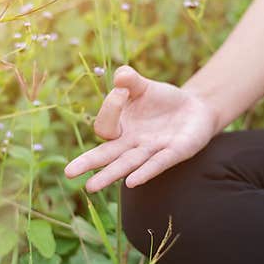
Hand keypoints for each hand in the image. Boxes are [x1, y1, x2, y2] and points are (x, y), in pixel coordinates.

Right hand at [64, 65, 219, 192]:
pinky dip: (145, 172)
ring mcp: (151, 150)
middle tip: (68, 173)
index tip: (123, 91)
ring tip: (90, 187)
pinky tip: (132, 182)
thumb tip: (120, 77)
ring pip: (126, 165)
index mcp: (121, 128)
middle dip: (88, 163)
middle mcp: (131, 144)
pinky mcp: (174, 153)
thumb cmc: (163, 100)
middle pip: (106, 155)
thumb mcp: (144, 86)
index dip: (110, 108)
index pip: (105, 126)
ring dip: (109, 175)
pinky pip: (157, 164)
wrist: (195, 109)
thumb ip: (130, 80)